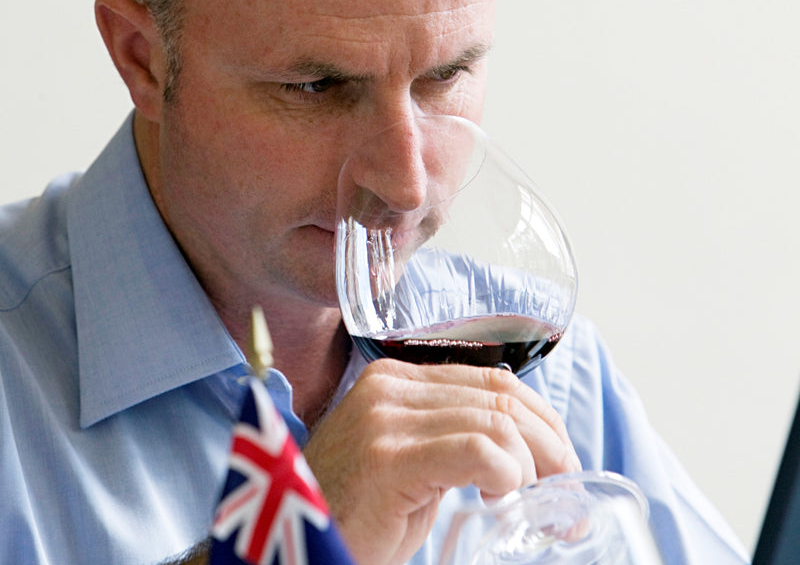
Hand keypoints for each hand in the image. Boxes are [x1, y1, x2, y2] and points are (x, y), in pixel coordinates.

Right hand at [303, 358, 579, 564]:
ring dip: (534, 467)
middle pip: (501, 397)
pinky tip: (499, 499)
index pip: (493, 380)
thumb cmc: (357, 512)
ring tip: (536, 504)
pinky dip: (505, 474)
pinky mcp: (389, 456)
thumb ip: (452, 436)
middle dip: (550, 444)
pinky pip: (475, 450)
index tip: (562, 461)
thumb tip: (524, 444)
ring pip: (496, 422)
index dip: (541, 419)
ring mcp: (386, 417)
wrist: (292, 543)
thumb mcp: (411, 462)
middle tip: (565, 491)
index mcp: (397, 379)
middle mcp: (390, 386)